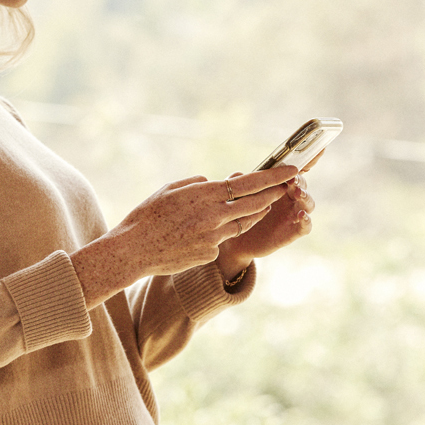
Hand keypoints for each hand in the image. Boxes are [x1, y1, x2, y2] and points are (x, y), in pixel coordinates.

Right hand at [71, 165, 296, 305]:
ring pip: (243, 223)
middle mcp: (213, 215)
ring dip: (254, 213)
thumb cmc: (146, 217)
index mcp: (203, 194)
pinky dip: (220, 234)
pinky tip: (206, 233)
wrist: (133, 251)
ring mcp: (214, 237)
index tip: (291, 170)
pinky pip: (222, 241)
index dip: (273, 177)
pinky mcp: (210, 254)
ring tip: (263, 205)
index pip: (248, 183)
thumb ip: (195, 184)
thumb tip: (213, 181)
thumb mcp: (168, 190)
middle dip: (274, 194)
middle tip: (288, 187)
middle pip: (255, 203)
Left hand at [215, 155, 319, 280]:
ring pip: (308, 202)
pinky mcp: (293, 231)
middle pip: (302, 184)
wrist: (235, 242)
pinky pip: (306, 225)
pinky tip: (300, 215)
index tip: (317, 148)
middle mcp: (290, 197)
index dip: (308, 159)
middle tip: (292, 178)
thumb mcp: (235, 197)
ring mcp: (293, 213)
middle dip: (299, 179)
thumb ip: (237, 185)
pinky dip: (306, 220)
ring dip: (305, 196)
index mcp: (278, 184)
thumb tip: (237, 174)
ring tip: (297, 192)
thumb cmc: (238, 213)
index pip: (294, 170)